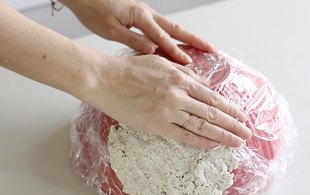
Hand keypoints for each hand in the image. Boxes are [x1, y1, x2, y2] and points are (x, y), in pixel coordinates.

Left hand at [61, 0, 214, 63]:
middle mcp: (146, 12)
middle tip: (211, 48)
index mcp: (139, 16)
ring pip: (171, 26)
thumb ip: (132, 39)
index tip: (188, 63)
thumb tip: (152, 50)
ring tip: (202, 46)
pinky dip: (174, 35)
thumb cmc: (93, 10)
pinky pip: (163, 27)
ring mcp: (146, 13)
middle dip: (194, 39)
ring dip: (187, 36)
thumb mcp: (110, 29)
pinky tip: (179, 42)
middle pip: (175, 28)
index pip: (162, 38)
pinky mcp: (142, 15)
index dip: (176, 51)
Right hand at [86, 55, 251, 148]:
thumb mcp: (161, 63)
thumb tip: (202, 86)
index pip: (212, 97)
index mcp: (180, 78)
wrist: (105, 80)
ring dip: (222, 135)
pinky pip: (183, 136)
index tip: (242, 116)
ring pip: (202, 126)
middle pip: (212, 113)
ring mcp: (168, 112)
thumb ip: (184, 74)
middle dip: (233, 124)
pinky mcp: (156, 125)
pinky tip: (212, 145)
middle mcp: (178, 95)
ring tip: (237, 142)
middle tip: (247, 133)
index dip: (230, 108)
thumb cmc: (130, 70)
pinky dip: (200, 141)